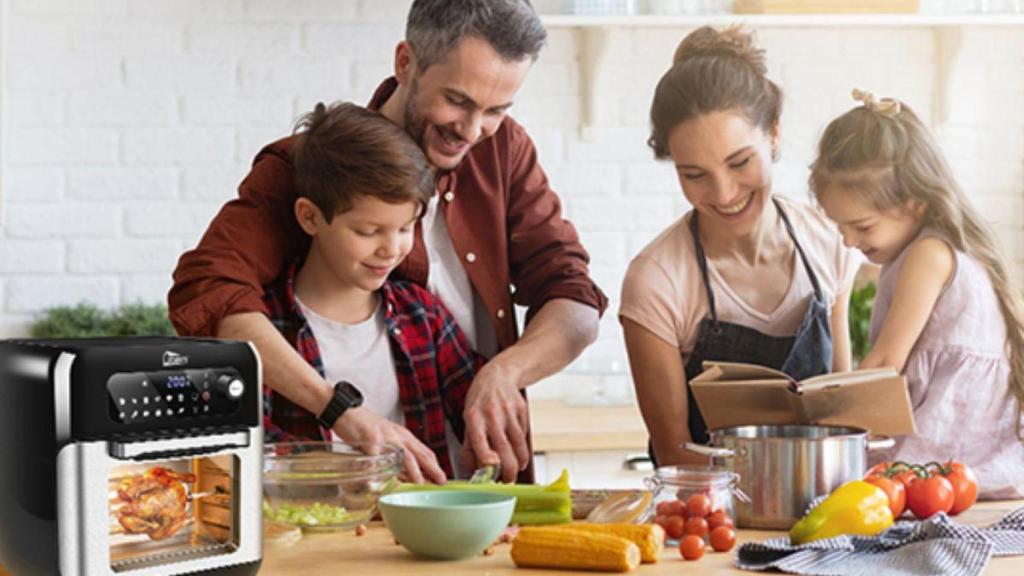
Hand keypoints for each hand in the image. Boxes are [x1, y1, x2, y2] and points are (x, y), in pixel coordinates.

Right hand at [334, 407, 446, 484]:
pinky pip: (376, 459)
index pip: (424, 451)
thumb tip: (405, 476)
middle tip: (441, 482)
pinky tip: (377, 483)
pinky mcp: (370, 440)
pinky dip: (378, 473)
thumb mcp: (386, 438)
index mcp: (403, 436)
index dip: (435, 466)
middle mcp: (397, 436)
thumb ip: (395, 454)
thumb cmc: (366, 426)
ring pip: (404, 456)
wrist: (346, 410)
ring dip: (413, 472)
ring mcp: (385, 438)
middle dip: (432, 469)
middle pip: (419, 454)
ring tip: (419, 484)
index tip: (442, 479)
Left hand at [462, 360, 529, 482]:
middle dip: (509, 471)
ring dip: (520, 462)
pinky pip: (524, 435)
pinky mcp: (522, 410)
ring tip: (516, 469)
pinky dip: (522, 446)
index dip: (489, 463)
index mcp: (474, 419)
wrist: (497, 376)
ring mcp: (509, 412)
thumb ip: (470, 446)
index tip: (493, 476)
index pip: (481, 445)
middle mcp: (491, 415)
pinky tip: (517, 448)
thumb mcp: (468, 421)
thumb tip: (477, 472)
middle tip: (508, 480)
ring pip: (519, 445)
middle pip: (504, 450)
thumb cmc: (479, 403)